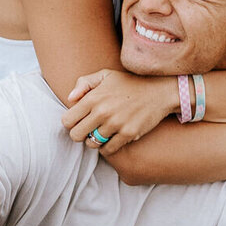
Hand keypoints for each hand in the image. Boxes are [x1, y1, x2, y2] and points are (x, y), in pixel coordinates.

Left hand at [61, 70, 178, 153]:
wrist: (158, 92)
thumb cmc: (129, 83)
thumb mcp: (105, 75)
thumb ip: (84, 83)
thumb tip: (70, 99)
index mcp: (93, 98)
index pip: (67, 120)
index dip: (71, 122)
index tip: (79, 120)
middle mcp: (102, 112)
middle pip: (76, 136)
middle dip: (80, 134)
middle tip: (88, 129)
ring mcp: (116, 124)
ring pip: (91, 144)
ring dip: (94, 140)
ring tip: (101, 132)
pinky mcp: (128, 134)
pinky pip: (108, 150)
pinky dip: (106, 147)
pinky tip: (111, 138)